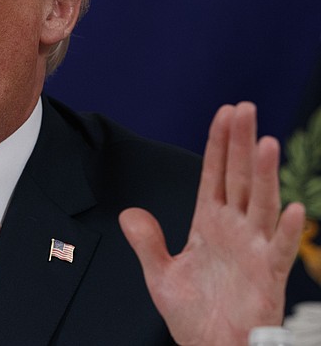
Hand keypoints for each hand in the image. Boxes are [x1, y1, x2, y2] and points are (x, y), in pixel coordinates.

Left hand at [119, 102, 304, 345]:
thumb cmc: (193, 316)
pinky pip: (280, 252)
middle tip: (245, 107)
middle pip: (239, 178)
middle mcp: (235, 230)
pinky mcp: (268, 278)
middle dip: (240, 143)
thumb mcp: (161, 276)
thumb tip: (130, 213)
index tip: (223, 113)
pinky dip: (288, 233)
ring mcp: (254, 250)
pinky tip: (294, 209)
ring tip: (265, 141)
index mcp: (210, 224)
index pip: (215, 175)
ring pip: (261, 205)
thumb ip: (147, 242)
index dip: (219, 144)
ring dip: (264, 175)